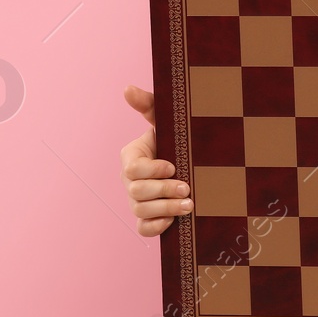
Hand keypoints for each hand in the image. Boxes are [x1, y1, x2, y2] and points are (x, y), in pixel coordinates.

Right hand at [119, 85, 192, 236]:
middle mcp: (130, 180)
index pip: (132, 169)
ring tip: (189, 206)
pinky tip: (173, 220)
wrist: (190, 161)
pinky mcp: (147, 218)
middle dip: (163, 191)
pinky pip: (143, 228)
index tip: (173, 165)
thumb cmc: (174, 138)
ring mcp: (137, 200)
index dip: (153, 170)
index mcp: (131, 156)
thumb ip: (147, 104)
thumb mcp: (164, 119)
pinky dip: (156, 227)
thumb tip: (127, 88)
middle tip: (187, 189)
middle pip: (137, 192)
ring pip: (141, 211)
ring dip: (166, 209)